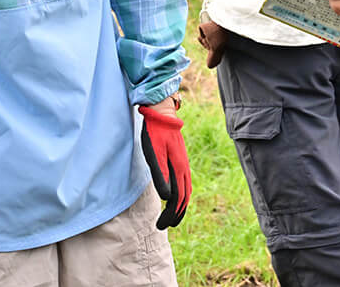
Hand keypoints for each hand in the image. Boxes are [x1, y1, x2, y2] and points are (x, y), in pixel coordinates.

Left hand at [138, 103, 190, 228]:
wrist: (162, 114)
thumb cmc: (155, 133)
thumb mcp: (154, 153)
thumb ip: (160, 175)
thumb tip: (167, 198)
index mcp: (179, 168)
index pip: (178, 198)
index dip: (170, 214)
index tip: (161, 225)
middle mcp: (184, 168)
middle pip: (184, 197)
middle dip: (176, 214)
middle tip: (164, 226)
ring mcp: (183, 164)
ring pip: (186, 190)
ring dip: (180, 206)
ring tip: (172, 217)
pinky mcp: (180, 160)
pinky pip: (184, 182)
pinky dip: (181, 195)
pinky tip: (174, 197)